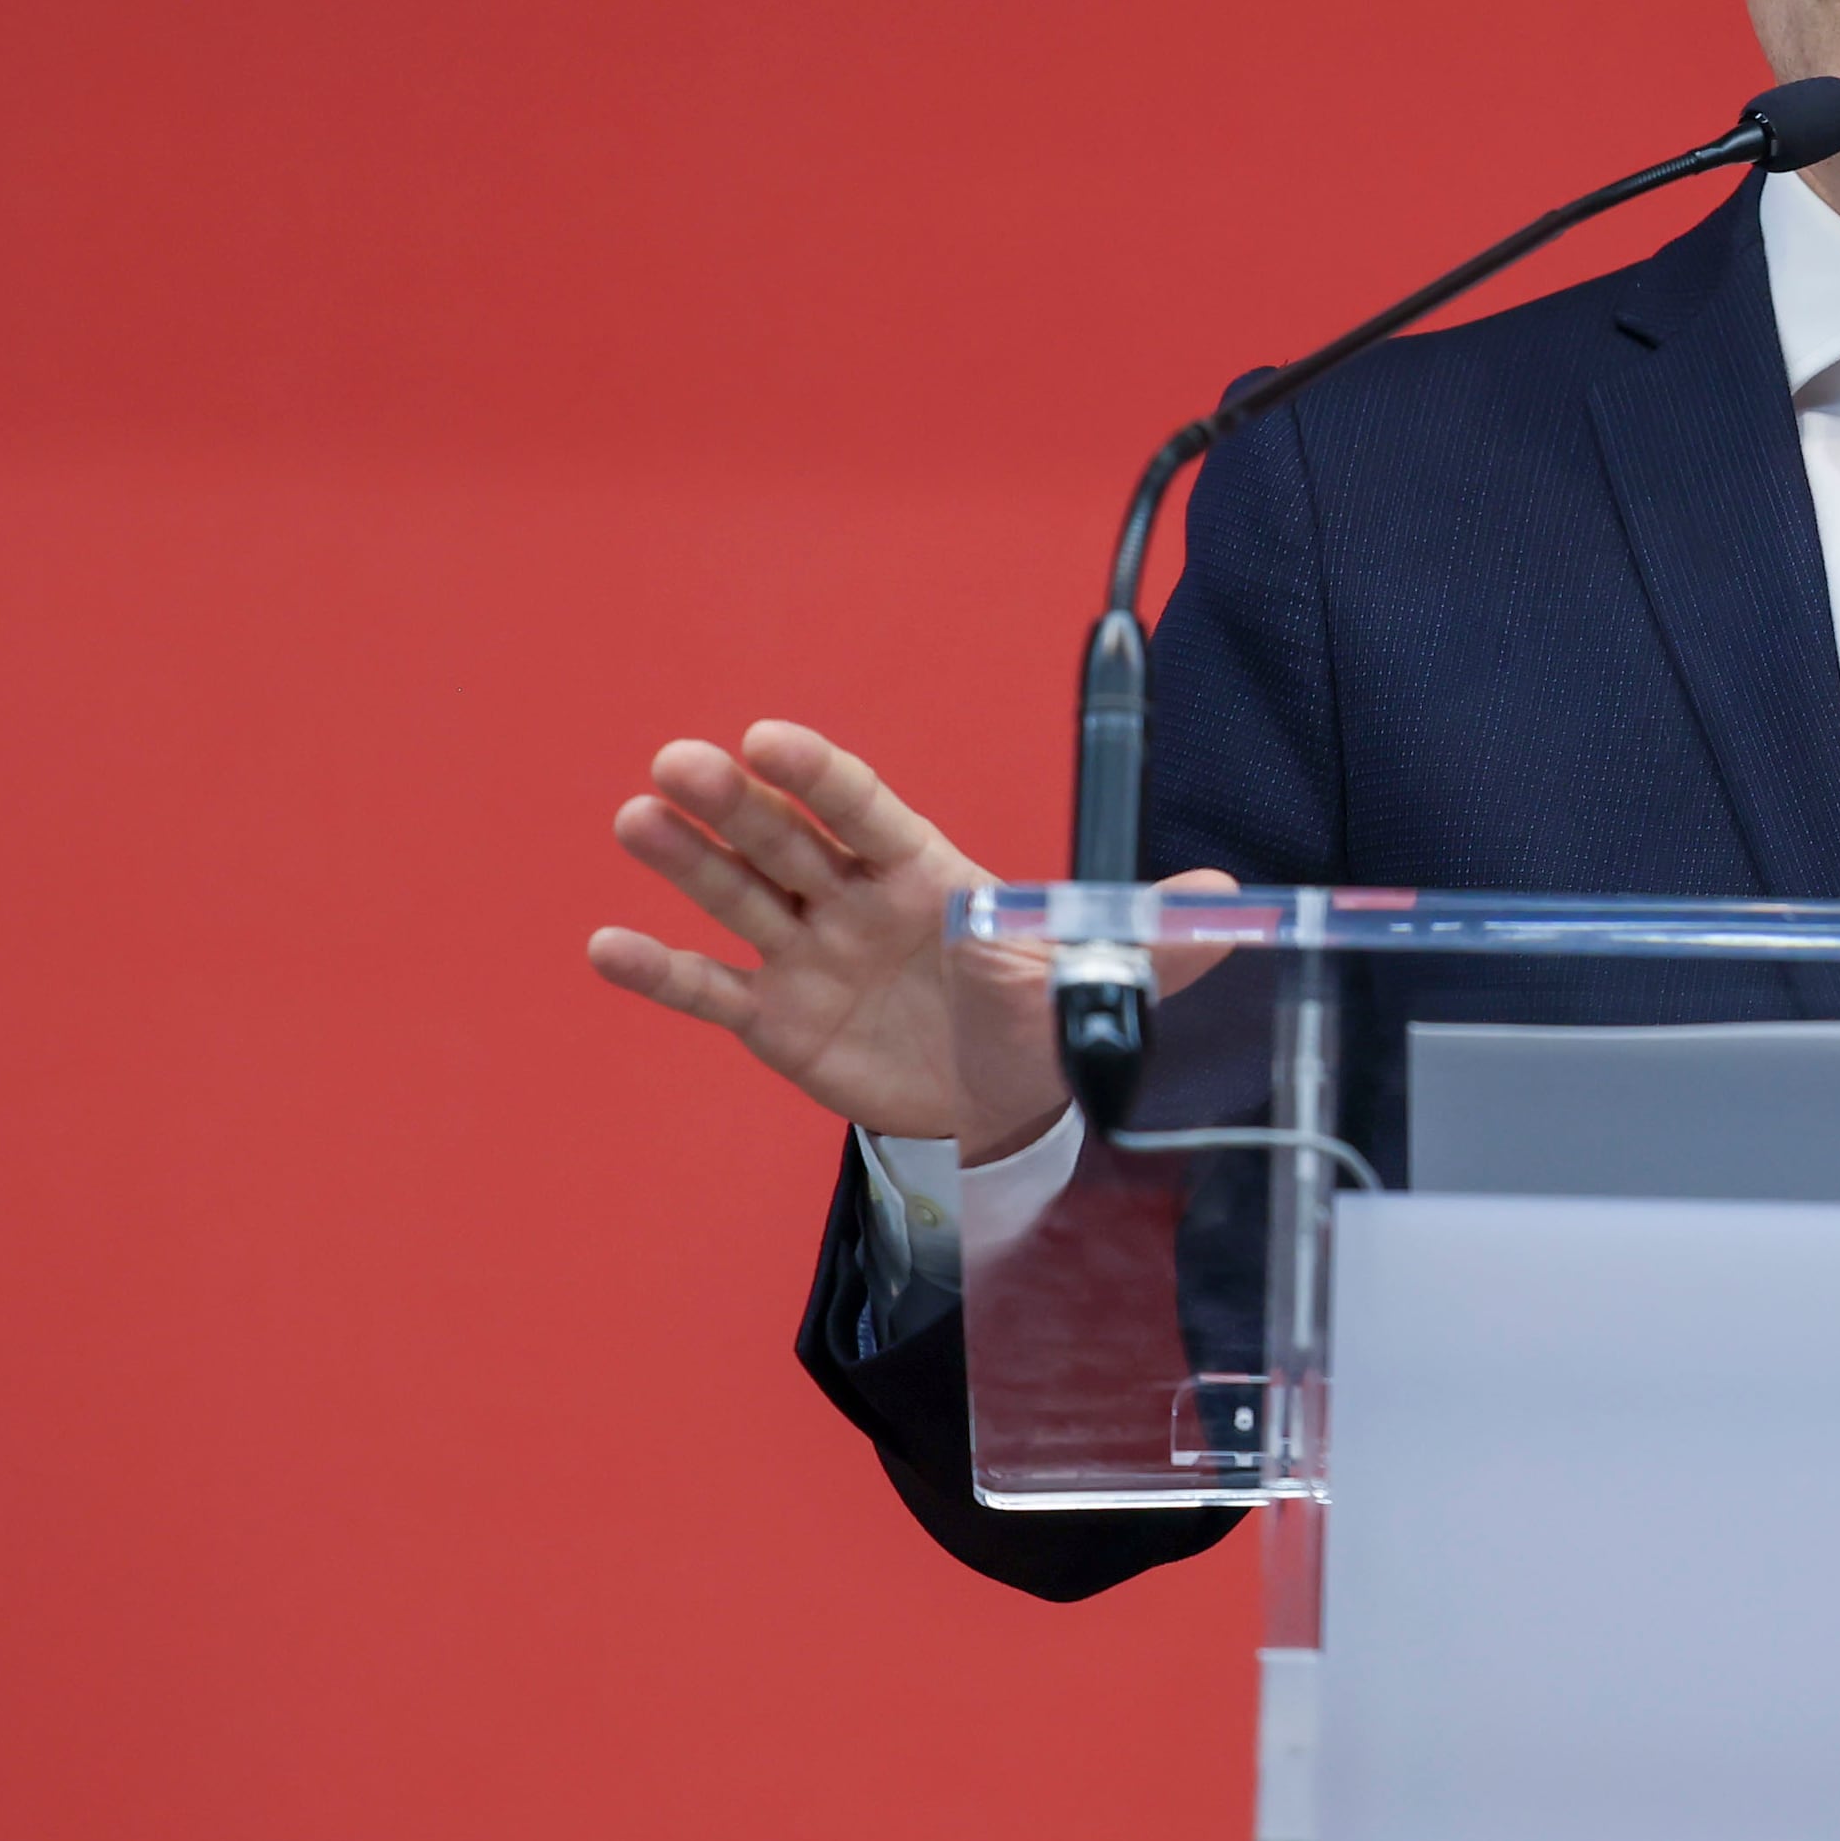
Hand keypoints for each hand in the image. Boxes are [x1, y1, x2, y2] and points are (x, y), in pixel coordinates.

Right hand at [583, 720, 1228, 1157]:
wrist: (1005, 1102)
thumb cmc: (1042, 1012)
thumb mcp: (1104, 977)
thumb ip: (1160, 939)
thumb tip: (1232, 903)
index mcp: (929, 872)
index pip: (866, 813)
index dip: (819, 777)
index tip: (769, 738)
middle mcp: (856, 901)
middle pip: (787, 841)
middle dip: (734, 803)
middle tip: (676, 764)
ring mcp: (810, 957)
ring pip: (739, 898)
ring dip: (685, 861)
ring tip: (635, 818)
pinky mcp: (779, 1022)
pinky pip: (712, 991)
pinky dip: (661, 971)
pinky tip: (607, 942)